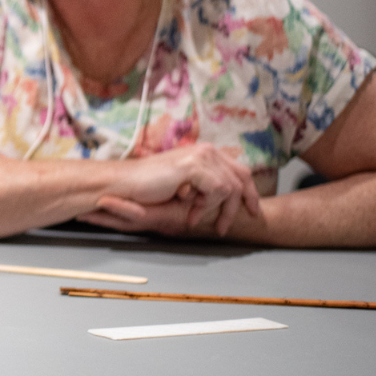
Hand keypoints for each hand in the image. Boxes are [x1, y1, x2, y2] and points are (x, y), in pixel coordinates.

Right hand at [100, 143, 260, 235]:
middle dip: (241, 204)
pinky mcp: (193, 166)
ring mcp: (200, 156)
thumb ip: (205, 185)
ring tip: (193, 217)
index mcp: (205, 152)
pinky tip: (188, 210)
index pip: (239, 170)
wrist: (124, 184)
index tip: (251, 211)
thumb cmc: (148, 186)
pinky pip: (217, 190)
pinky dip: (205, 205)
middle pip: (241, 178)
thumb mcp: (185, 185)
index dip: (249, 192)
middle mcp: (206, 150)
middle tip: (230, 225)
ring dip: (215, 209)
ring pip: (229, 188)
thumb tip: (230, 198)